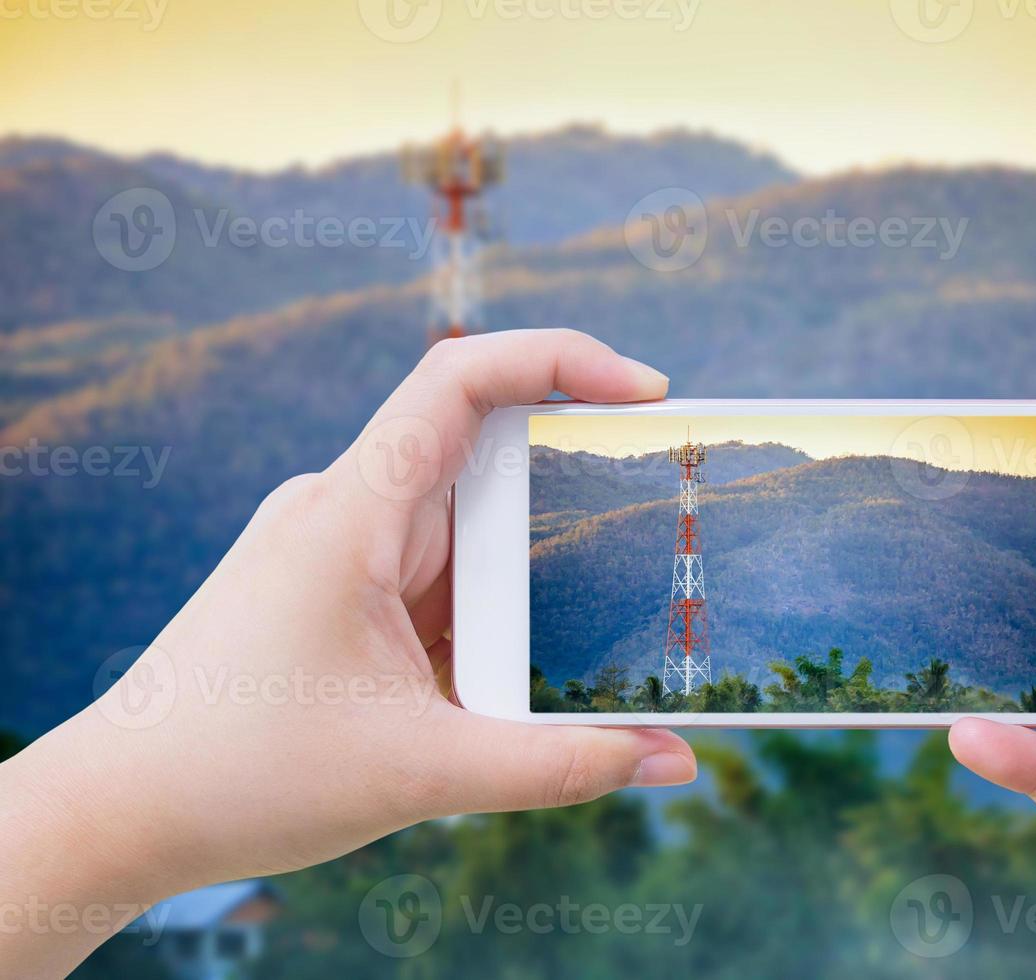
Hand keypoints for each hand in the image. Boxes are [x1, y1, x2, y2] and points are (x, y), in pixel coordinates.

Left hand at [0, 329, 696, 977]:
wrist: (117, 814)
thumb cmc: (238, 776)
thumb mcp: (421, 773)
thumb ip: (557, 767)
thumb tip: (674, 762)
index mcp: (351, 513)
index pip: (460, 379)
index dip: (561, 358)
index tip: (648, 395)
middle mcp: (346, 511)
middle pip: (486, 455)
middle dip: (577, 486)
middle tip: (662, 524)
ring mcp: (341, 552)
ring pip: (467, 526)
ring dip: (535, 567)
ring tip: (601, 624)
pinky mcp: (342, 595)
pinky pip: (440, 576)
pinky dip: (494, 610)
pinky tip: (527, 667)